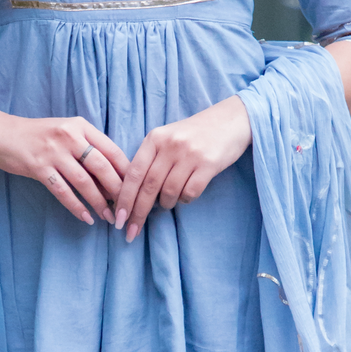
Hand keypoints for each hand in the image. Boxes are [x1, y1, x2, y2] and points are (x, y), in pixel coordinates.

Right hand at [0, 111, 128, 226]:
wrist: (1, 133)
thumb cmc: (38, 135)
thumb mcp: (66, 132)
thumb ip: (87, 148)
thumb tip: (113, 177)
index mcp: (81, 126)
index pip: (112, 150)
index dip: (126, 172)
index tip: (136, 190)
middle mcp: (70, 136)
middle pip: (102, 167)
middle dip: (117, 191)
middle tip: (126, 209)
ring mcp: (53, 152)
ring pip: (84, 182)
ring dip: (99, 202)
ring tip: (109, 217)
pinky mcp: (38, 167)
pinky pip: (62, 191)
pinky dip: (76, 206)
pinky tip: (86, 217)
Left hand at [114, 96, 251, 241]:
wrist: (231, 119)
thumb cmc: (194, 133)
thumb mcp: (167, 138)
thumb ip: (150, 159)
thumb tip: (132, 194)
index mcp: (154, 138)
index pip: (134, 173)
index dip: (124, 198)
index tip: (118, 219)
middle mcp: (170, 145)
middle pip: (148, 187)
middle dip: (138, 212)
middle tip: (131, 232)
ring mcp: (190, 154)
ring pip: (169, 192)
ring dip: (166, 204)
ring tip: (169, 201)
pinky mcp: (209, 165)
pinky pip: (190, 193)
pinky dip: (185, 200)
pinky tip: (186, 195)